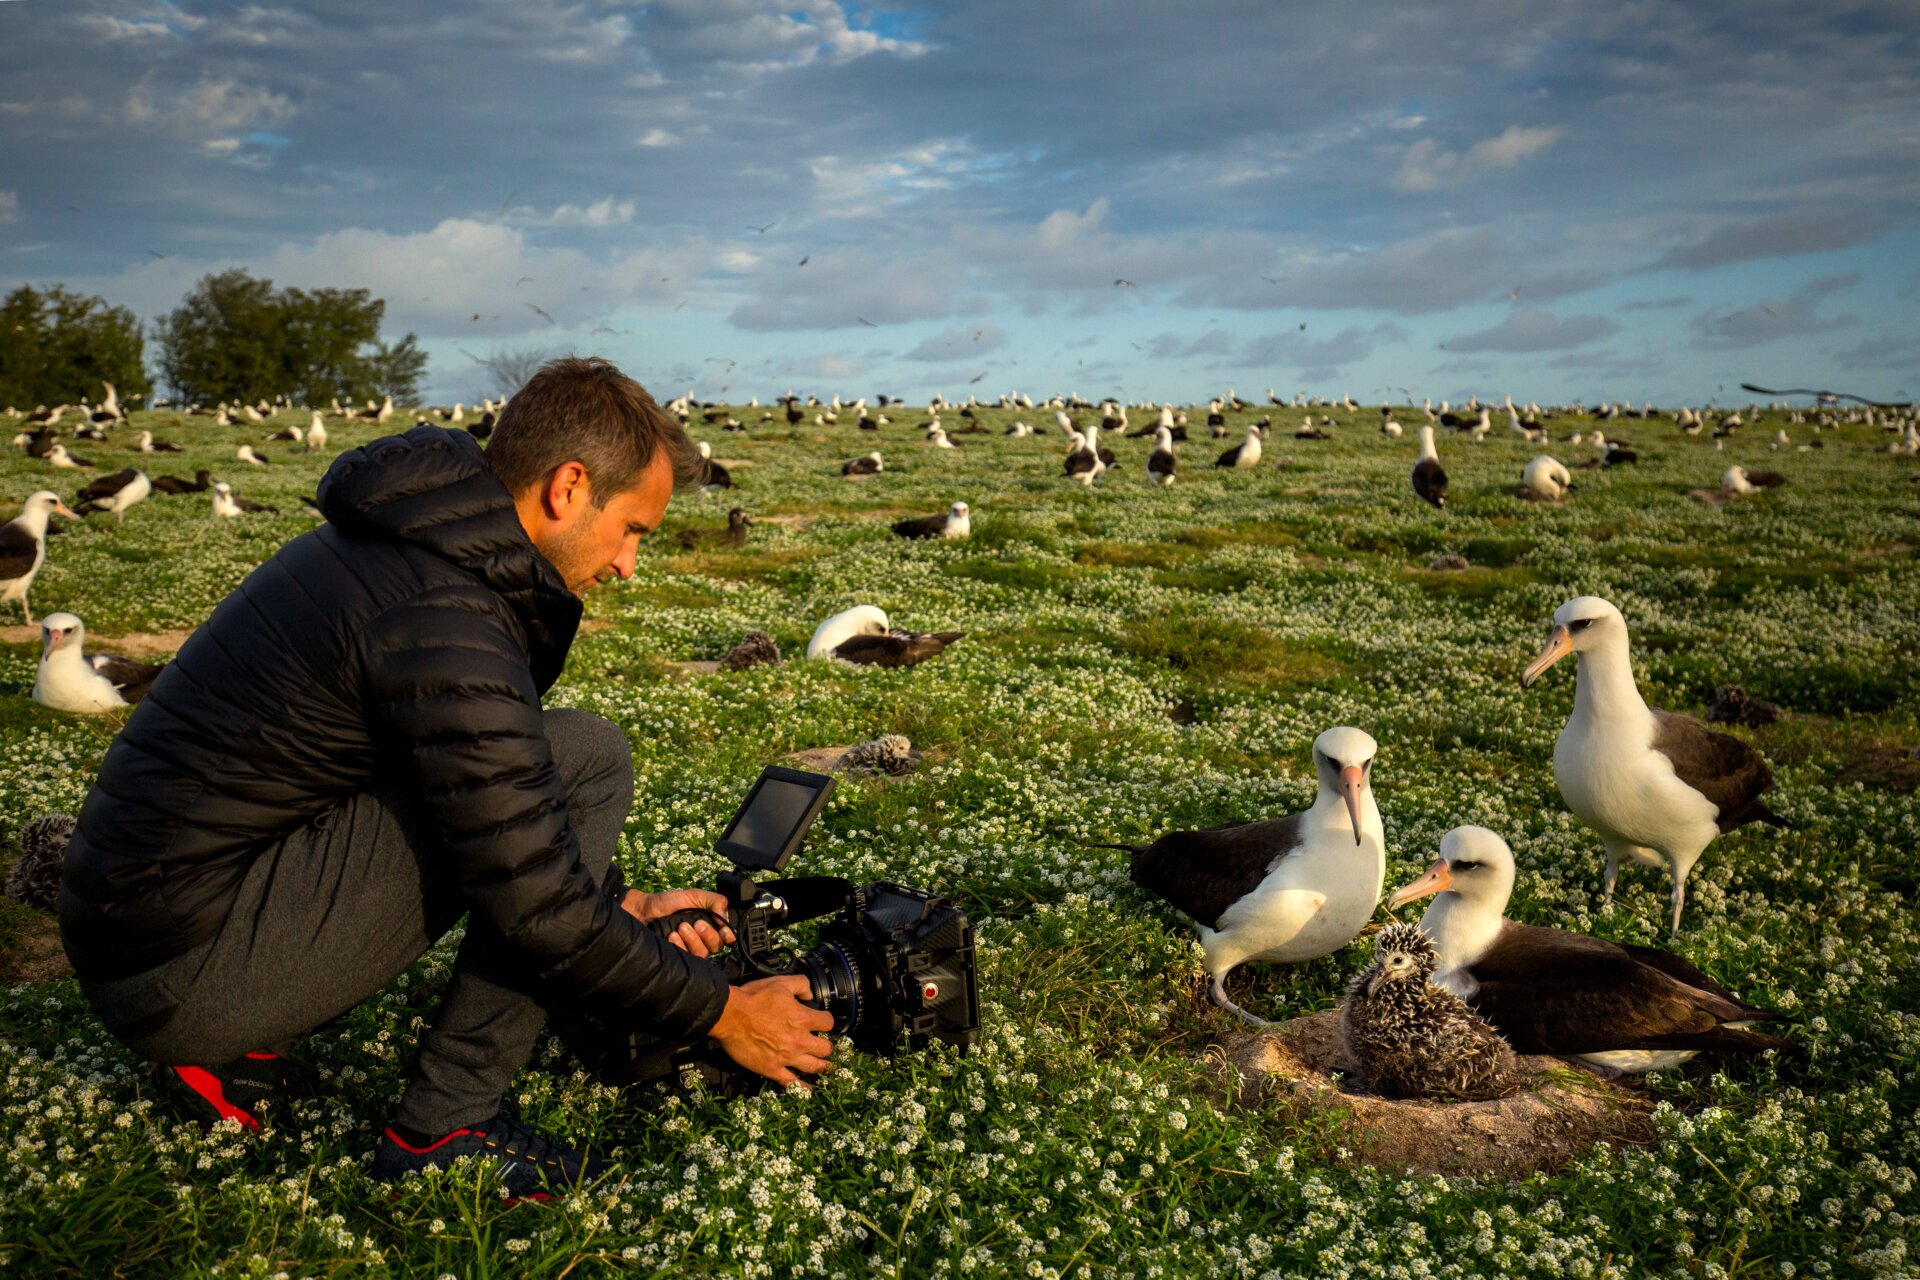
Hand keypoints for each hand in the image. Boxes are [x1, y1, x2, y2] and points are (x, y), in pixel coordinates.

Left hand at [621, 888, 735, 957]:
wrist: (643, 911)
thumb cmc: (666, 902)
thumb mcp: (693, 895)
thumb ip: (713, 901)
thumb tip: (726, 918)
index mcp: (709, 923)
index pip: (726, 936)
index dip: (728, 936)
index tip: (723, 931)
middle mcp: (701, 938)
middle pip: (717, 946)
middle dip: (708, 935)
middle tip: (696, 924)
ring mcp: (689, 948)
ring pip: (702, 953)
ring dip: (693, 940)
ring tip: (680, 927)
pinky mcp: (678, 957)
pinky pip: (687, 958)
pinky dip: (681, 946)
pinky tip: (672, 936)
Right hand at [706, 976, 836, 1086]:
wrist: (729, 1016)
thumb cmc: (752, 998)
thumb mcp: (780, 983)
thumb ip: (801, 985)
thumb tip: (810, 994)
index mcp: (803, 1019)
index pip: (828, 1023)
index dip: (827, 1021)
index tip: (823, 1022)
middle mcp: (799, 1040)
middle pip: (826, 1048)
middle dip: (826, 1046)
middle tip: (823, 1045)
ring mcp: (787, 1057)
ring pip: (814, 1067)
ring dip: (822, 1067)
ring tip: (825, 1067)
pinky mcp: (772, 1069)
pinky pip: (792, 1083)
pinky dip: (802, 1088)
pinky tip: (809, 1090)